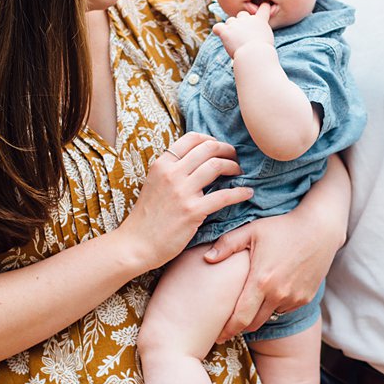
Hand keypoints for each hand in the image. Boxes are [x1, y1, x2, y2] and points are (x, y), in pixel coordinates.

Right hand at [118, 133, 251, 271]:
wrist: (136, 244)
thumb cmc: (147, 217)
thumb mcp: (154, 184)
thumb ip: (172, 171)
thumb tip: (197, 161)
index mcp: (162, 164)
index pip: (192, 138)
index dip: (211, 139)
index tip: (220, 148)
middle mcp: (171, 173)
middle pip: (208, 148)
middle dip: (227, 150)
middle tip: (235, 158)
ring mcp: (182, 192)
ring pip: (217, 166)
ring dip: (234, 167)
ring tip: (240, 172)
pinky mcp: (192, 211)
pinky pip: (224, 196)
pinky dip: (240, 193)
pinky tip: (248, 193)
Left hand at [204, 209, 340, 341]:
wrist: (319, 229)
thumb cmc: (282, 227)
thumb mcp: (251, 231)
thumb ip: (226, 245)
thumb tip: (206, 259)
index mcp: (261, 281)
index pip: (241, 317)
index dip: (228, 330)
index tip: (218, 336)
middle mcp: (279, 294)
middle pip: (254, 323)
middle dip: (240, 327)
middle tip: (228, 327)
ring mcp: (294, 298)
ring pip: (270, 315)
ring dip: (259, 313)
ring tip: (252, 303)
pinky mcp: (306, 298)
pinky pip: (285, 308)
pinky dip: (276, 305)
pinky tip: (273, 291)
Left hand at [212, 7, 274, 58]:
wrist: (254, 54)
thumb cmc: (263, 51)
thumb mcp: (268, 39)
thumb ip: (261, 33)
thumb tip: (253, 36)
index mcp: (260, 20)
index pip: (264, 8)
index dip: (264, 7)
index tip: (264, 5)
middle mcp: (247, 19)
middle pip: (242, 14)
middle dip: (242, 21)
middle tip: (243, 34)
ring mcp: (235, 24)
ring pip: (230, 21)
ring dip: (231, 28)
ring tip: (233, 39)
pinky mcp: (225, 31)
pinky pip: (217, 27)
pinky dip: (218, 30)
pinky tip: (219, 34)